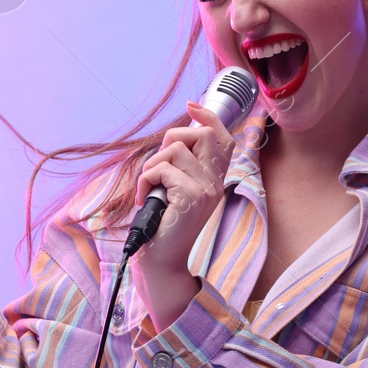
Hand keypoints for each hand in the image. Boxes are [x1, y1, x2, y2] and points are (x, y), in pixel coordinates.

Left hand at [131, 101, 232, 329]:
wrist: (161, 261)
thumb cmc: (162, 227)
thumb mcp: (175, 193)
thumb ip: (180, 168)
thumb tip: (172, 139)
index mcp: (214, 181)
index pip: (224, 139)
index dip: (209, 117)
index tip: (191, 106)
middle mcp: (215, 184)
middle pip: (202, 134)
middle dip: (172, 138)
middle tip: (158, 167)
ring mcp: (205, 190)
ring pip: (176, 149)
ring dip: (152, 165)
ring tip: (148, 187)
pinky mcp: (190, 196)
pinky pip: (162, 169)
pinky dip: (145, 179)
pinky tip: (144, 197)